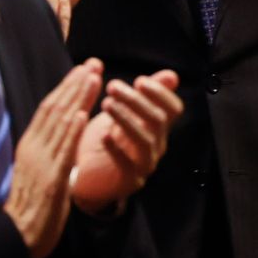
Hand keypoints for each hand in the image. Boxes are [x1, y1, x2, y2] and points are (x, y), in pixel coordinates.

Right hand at [6, 60, 103, 257]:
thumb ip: (53, 150)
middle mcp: (33, 148)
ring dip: (77, 99)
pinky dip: (71, 132)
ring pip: (59, 125)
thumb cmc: (33, 204)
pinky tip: (82, 115)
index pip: (49, 109)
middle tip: (93, 63)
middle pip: (54, 109)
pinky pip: (62, 152)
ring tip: (92, 77)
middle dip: (75, 84)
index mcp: (30, 145)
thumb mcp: (42, 169)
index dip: (67, 87)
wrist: (18, 235)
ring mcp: (41, 163)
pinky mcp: (51, 180)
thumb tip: (67, 131)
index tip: (84, 69)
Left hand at [70, 71, 180, 212]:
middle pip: (158, 121)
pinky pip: (127, 166)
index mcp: (157, 128)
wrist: (83, 177)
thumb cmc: (102, 140)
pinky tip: (104, 136)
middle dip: (136, 100)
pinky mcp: (129, 182)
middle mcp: (156, 146)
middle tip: (112, 86)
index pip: (173, 109)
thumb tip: (171, 75)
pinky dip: (117, 150)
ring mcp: (144, 165)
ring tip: (106, 104)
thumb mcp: (123, 114)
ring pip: (145, 140)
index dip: (161, 94)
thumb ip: (144, 95)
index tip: (139, 80)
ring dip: (127, 119)